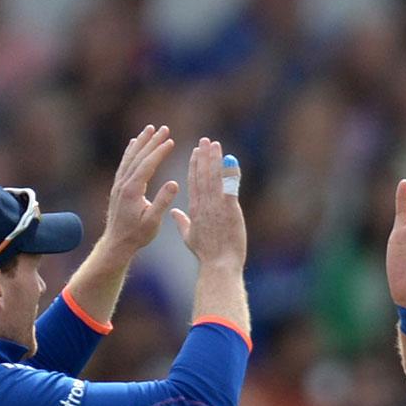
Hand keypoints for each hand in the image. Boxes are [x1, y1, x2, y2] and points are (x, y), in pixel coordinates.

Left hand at [102, 124, 180, 257]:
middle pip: (139, 156)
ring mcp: (119, 184)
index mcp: (133, 190)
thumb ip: (162, 202)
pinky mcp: (118, 186)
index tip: (170, 140)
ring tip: (150, 128)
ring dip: (141, 142)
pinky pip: (124, 163)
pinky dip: (131, 151)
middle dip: (152, 141)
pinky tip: (134, 143)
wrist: (117, 243)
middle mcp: (124, 183)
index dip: (159, 151)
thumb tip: (174, 183)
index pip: (147, 165)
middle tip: (164, 128)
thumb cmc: (137, 235)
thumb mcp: (152, 221)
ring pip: (130, 157)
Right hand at [170, 138, 245, 267]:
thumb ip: (181, 222)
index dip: (194, 165)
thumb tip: (174, 213)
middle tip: (204, 140)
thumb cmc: (205, 254)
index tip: (195, 152)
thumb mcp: (189, 237)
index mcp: (194, 209)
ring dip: (214, 158)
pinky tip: (231, 158)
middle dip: (203, 156)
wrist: (218, 264)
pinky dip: (230, 171)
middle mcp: (204, 204)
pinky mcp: (230, 209)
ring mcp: (216, 206)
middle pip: (202, 175)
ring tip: (215, 144)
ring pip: (214, 176)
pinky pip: (230, 186)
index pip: (193, 181)